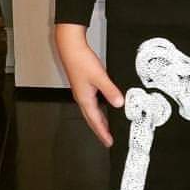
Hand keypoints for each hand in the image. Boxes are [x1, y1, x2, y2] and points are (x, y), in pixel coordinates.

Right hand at [54, 24, 123, 146]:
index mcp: (85, 99)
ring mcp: (82, 92)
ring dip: (98, 120)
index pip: (95, 121)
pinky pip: (91, 102)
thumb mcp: (99, 77)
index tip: (109, 142)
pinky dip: (97, 109)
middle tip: (107, 139)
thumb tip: (119, 104)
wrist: (70, 47)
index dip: (102, 132)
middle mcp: (82, 97)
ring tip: (106, 127)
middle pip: (91, 119)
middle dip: (99, 130)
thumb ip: (110, 90)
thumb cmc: (81, 61)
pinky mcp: (83, 85)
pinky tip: (103, 106)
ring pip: (91, 111)